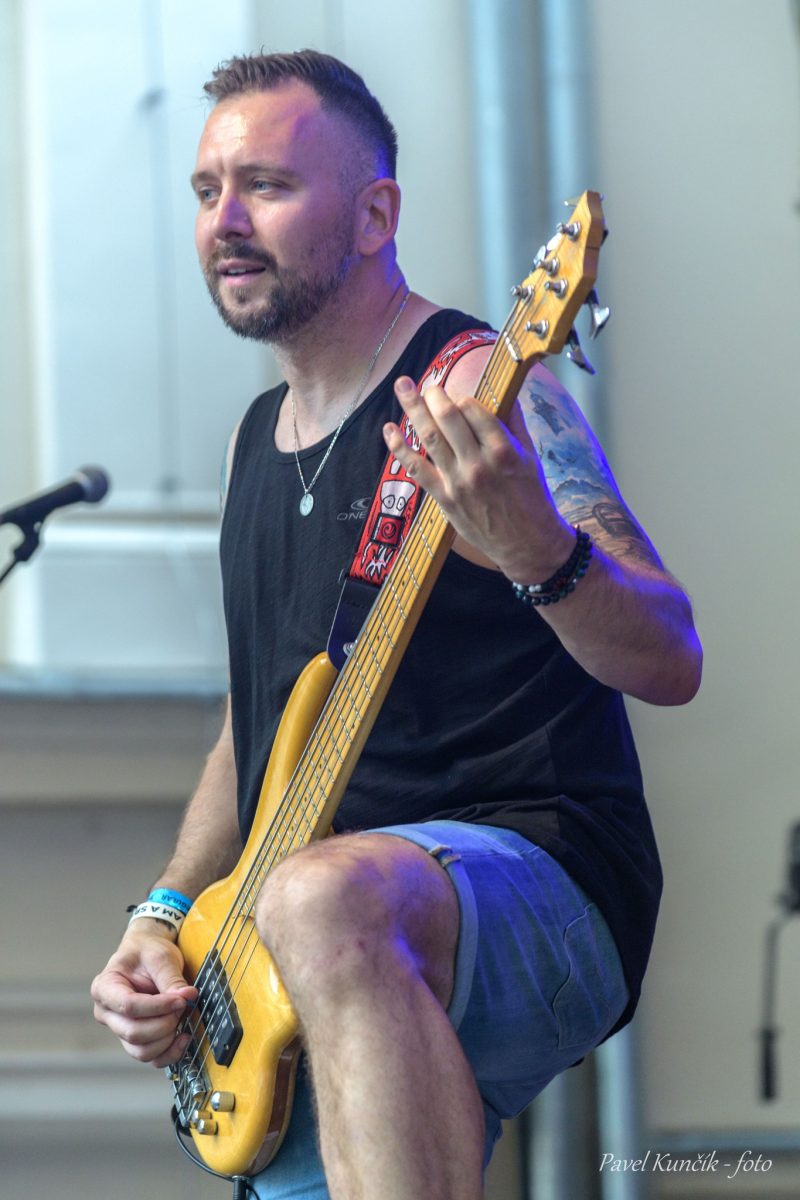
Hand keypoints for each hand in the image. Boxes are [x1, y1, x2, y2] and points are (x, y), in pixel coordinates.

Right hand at [91, 920, 197, 1067]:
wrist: (147, 954)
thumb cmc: (148, 951)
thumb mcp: (160, 956)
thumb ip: (171, 978)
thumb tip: (187, 997)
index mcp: (104, 987)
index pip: (128, 1006)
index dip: (158, 1007)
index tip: (181, 1000)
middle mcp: (107, 1012)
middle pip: (133, 1032)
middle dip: (164, 1023)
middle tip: (183, 1006)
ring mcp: (119, 1029)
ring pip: (141, 1050)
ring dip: (167, 1039)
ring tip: (181, 1017)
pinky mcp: (135, 1039)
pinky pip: (150, 1057)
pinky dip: (169, 1052)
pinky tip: (183, 1037)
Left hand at [385, 377, 574, 582]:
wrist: (527, 543)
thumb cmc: (532, 498)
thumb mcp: (530, 457)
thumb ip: (514, 424)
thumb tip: (504, 394)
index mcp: (504, 450)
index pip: (474, 410)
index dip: (462, 398)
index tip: (459, 397)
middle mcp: (479, 464)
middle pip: (448, 419)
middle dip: (434, 395)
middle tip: (428, 384)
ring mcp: (458, 482)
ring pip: (429, 438)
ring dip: (413, 408)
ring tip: (402, 386)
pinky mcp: (444, 498)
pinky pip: (416, 469)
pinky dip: (400, 448)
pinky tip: (390, 429)